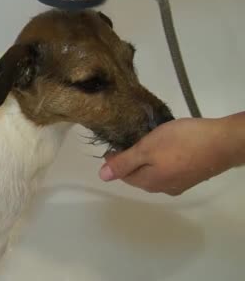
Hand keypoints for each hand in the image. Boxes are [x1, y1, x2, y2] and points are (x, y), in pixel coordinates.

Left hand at [98, 116, 243, 195]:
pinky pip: (169, 168)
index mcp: (149, 183)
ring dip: (147, 158)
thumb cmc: (181, 143)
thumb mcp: (147, 148)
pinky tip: (167, 146)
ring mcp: (180, 183)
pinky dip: (162, 158)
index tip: (116, 141)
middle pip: (138, 175)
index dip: (115, 159)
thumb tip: (102, 176)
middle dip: (131, 159)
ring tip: (148, 139)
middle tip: (131, 137)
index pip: (122, 174)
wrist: (223, 142)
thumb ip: (124, 162)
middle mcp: (163, 188)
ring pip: (154, 171)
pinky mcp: (192, 175)